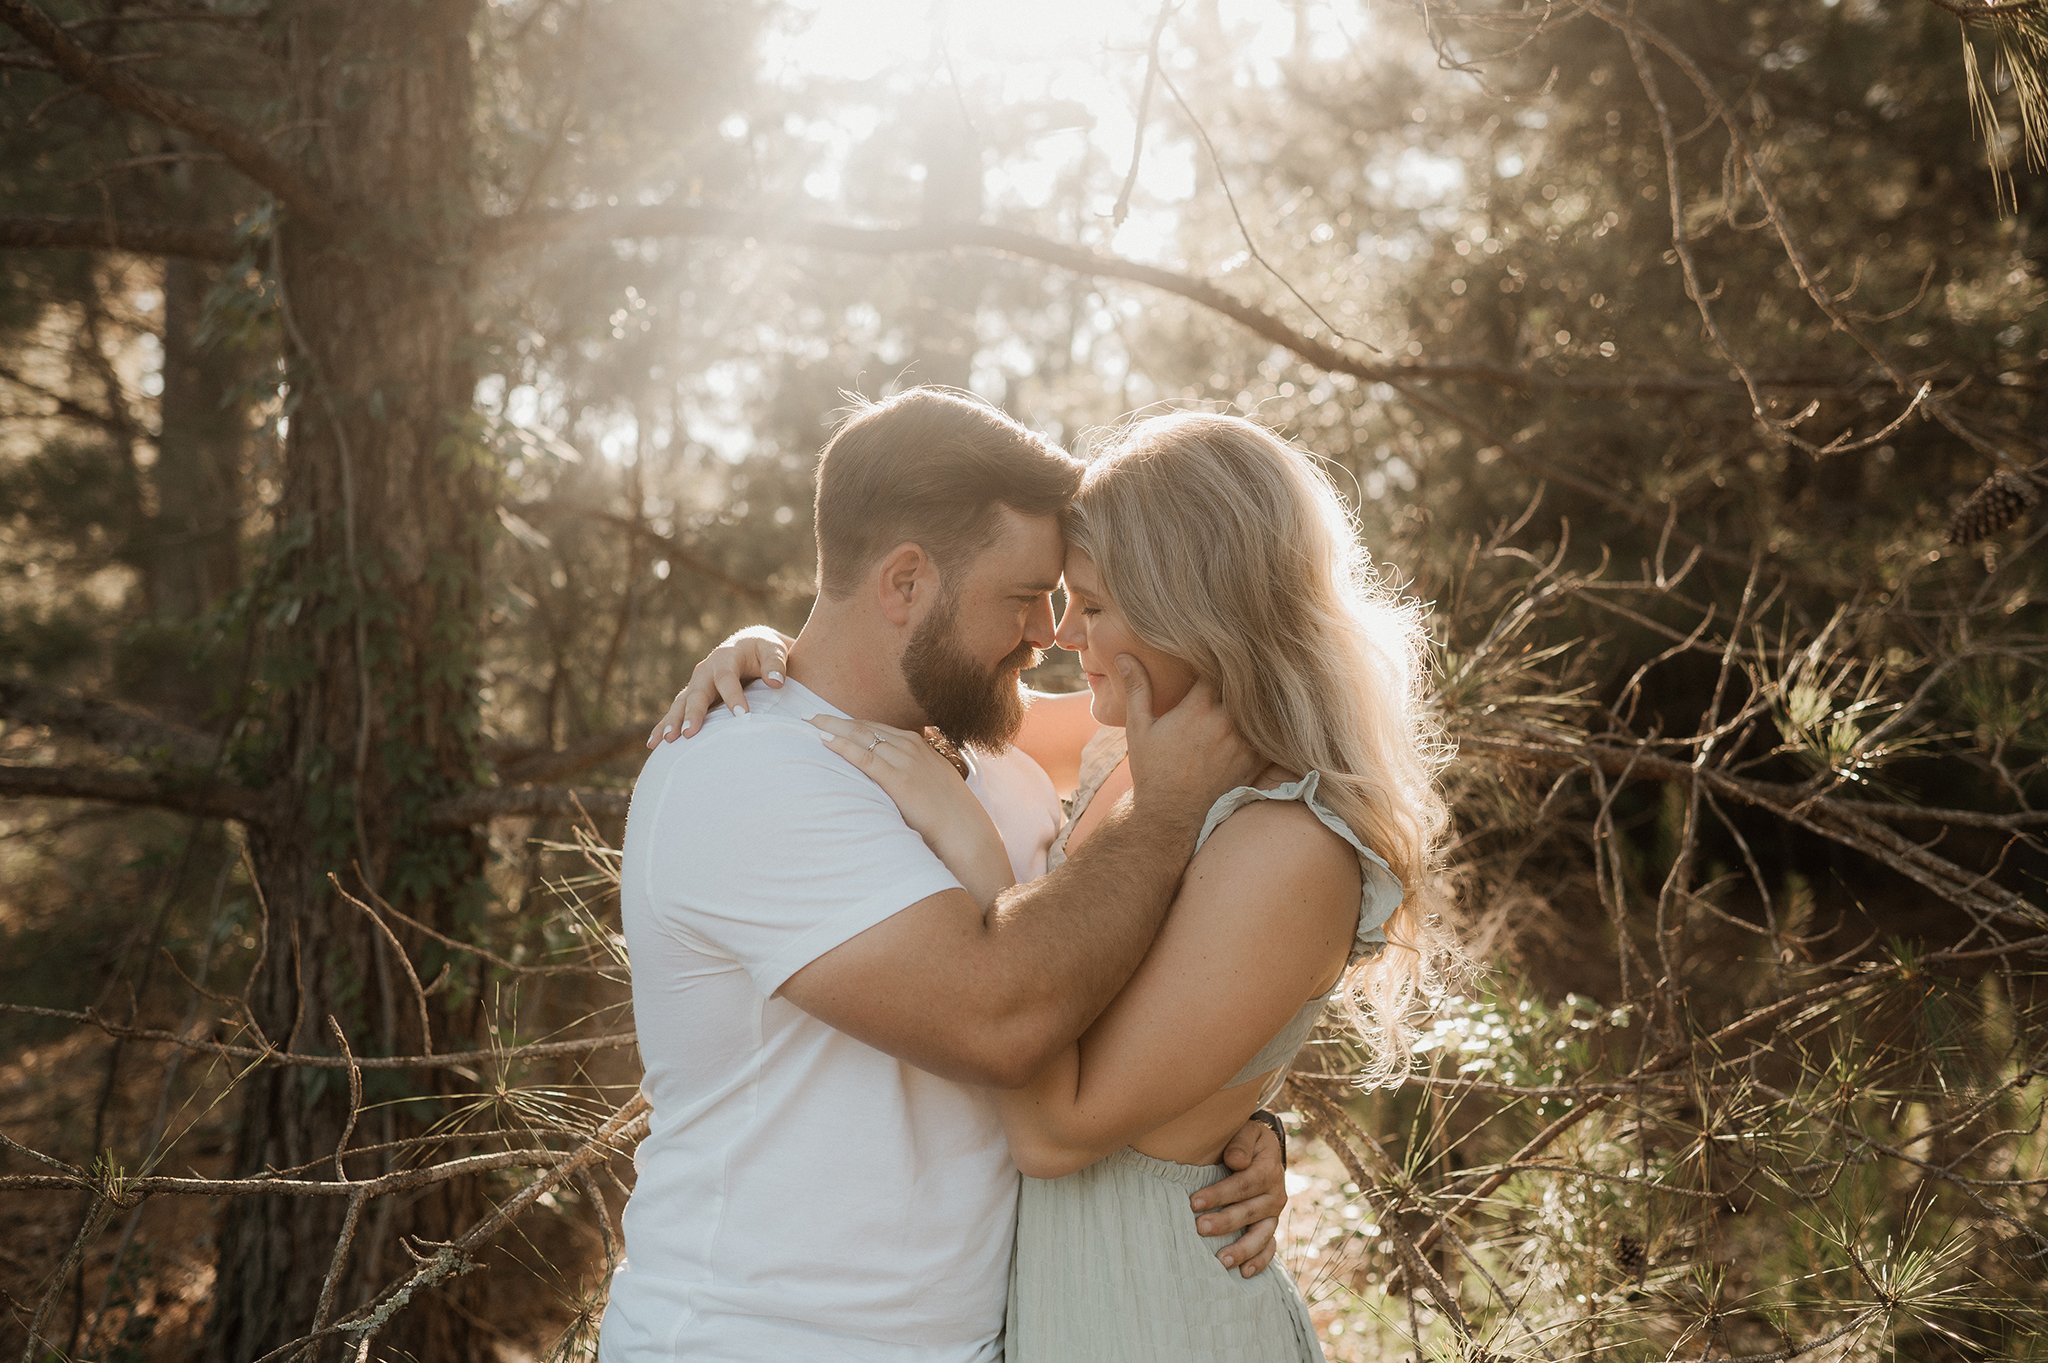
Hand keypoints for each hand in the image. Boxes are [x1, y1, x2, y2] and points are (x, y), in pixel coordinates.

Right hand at [647, 628, 791, 746]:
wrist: (748, 647)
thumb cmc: (763, 651)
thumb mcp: (773, 650)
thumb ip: (775, 663)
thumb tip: (776, 681)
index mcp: (726, 657)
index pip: (727, 678)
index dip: (733, 696)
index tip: (742, 716)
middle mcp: (706, 670)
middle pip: (697, 692)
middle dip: (693, 713)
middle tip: (689, 733)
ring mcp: (697, 684)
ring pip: (681, 703)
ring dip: (673, 722)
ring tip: (667, 741)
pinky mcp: (693, 697)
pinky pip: (675, 712)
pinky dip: (664, 726)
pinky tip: (654, 744)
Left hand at [810, 715, 1015, 905]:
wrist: (964, 830)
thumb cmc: (947, 812)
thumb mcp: (932, 781)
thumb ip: (913, 773)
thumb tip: (893, 778)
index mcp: (918, 746)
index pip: (877, 728)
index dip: (851, 723)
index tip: (830, 720)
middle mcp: (911, 747)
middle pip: (866, 727)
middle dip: (836, 720)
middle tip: (810, 716)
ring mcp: (905, 761)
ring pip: (863, 736)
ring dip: (834, 728)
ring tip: (810, 724)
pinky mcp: (899, 780)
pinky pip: (865, 758)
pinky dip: (844, 747)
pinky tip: (826, 742)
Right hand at [1112, 656, 1263, 819]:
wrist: (1170, 817)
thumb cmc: (1152, 770)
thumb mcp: (1140, 728)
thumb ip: (1137, 689)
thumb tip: (1124, 655)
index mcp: (1198, 708)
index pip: (1219, 666)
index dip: (1219, 657)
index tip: (1217, 653)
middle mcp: (1225, 722)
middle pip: (1245, 684)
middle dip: (1242, 675)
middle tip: (1244, 661)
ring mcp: (1244, 742)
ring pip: (1261, 707)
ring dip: (1258, 698)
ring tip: (1261, 685)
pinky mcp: (1256, 761)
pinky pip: (1272, 734)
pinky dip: (1269, 724)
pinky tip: (1266, 717)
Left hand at [1191, 1118, 1286, 1277]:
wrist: (1262, 1148)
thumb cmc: (1246, 1140)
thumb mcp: (1247, 1130)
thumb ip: (1240, 1143)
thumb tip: (1235, 1161)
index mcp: (1268, 1168)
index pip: (1244, 1183)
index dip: (1220, 1193)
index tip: (1194, 1202)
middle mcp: (1275, 1193)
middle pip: (1250, 1211)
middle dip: (1224, 1222)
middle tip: (1199, 1228)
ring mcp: (1273, 1213)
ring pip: (1262, 1234)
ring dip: (1242, 1249)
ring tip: (1221, 1260)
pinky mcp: (1270, 1226)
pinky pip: (1270, 1247)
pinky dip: (1260, 1261)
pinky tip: (1245, 1273)